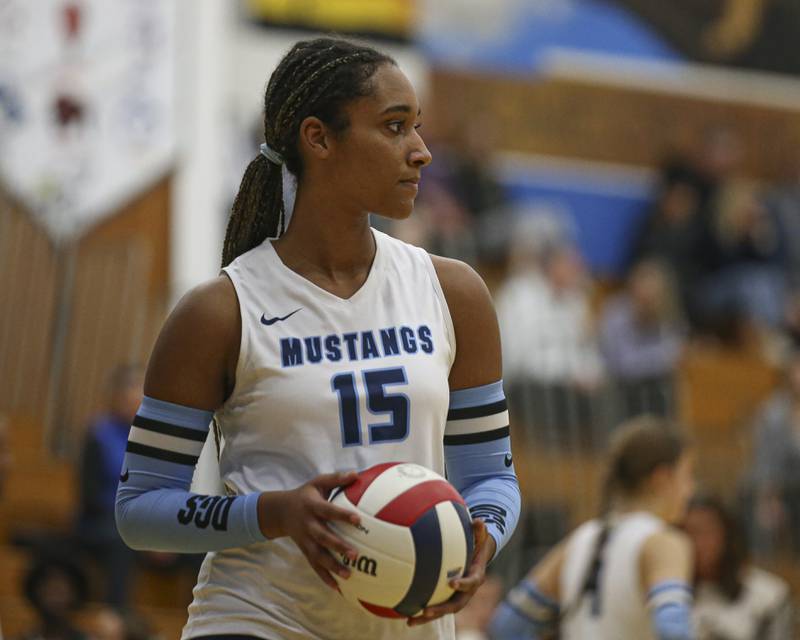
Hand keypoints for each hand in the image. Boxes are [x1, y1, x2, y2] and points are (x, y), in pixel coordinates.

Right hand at [257, 471, 360, 589]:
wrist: (280, 511)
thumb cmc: (306, 495)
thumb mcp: (317, 482)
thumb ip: (336, 479)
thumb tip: (356, 474)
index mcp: (311, 506)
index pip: (328, 511)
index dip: (341, 515)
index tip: (358, 520)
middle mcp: (307, 525)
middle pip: (323, 537)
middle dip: (338, 546)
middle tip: (356, 554)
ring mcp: (305, 540)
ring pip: (318, 555)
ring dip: (332, 566)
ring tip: (348, 575)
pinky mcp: (304, 551)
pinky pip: (314, 566)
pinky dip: (325, 577)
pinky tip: (338, 588)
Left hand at [407, 518, 496, 626]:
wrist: (476, 560)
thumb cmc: (476, 545)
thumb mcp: (480, 538)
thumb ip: (479, 531)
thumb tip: (479, 520)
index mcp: (476, 577)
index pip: (471, 582)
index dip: (463, 584)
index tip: (451, 582)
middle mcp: (466, 592)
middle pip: (455, 605)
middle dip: (440, 609)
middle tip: (426, 611)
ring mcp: (456, 597)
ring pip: (442, 611)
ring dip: (427, 617)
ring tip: (409, 621)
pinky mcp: (447, 599)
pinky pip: (435, 607)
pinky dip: (422, 613)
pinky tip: (405, 615)